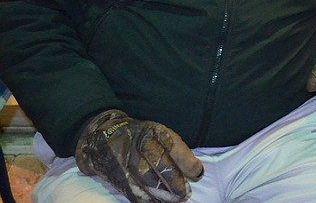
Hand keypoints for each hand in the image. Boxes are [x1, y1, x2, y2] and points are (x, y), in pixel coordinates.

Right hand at [75, 110, 203, 202]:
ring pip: (147, 182)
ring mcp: (126, 161)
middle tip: (185, 194)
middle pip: (161, 166)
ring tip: (175, 200)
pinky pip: (134, 191)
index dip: (187, 163)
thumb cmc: (141, 137)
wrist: (105, 137)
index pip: (173, 147)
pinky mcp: (118, 177)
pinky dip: (148, 200)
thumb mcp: (161, 134)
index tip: (197, 174)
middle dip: (176, 183)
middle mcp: (139, 145)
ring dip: (164, 195)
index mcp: (153, 132)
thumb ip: (179, 151)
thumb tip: (197, 171)